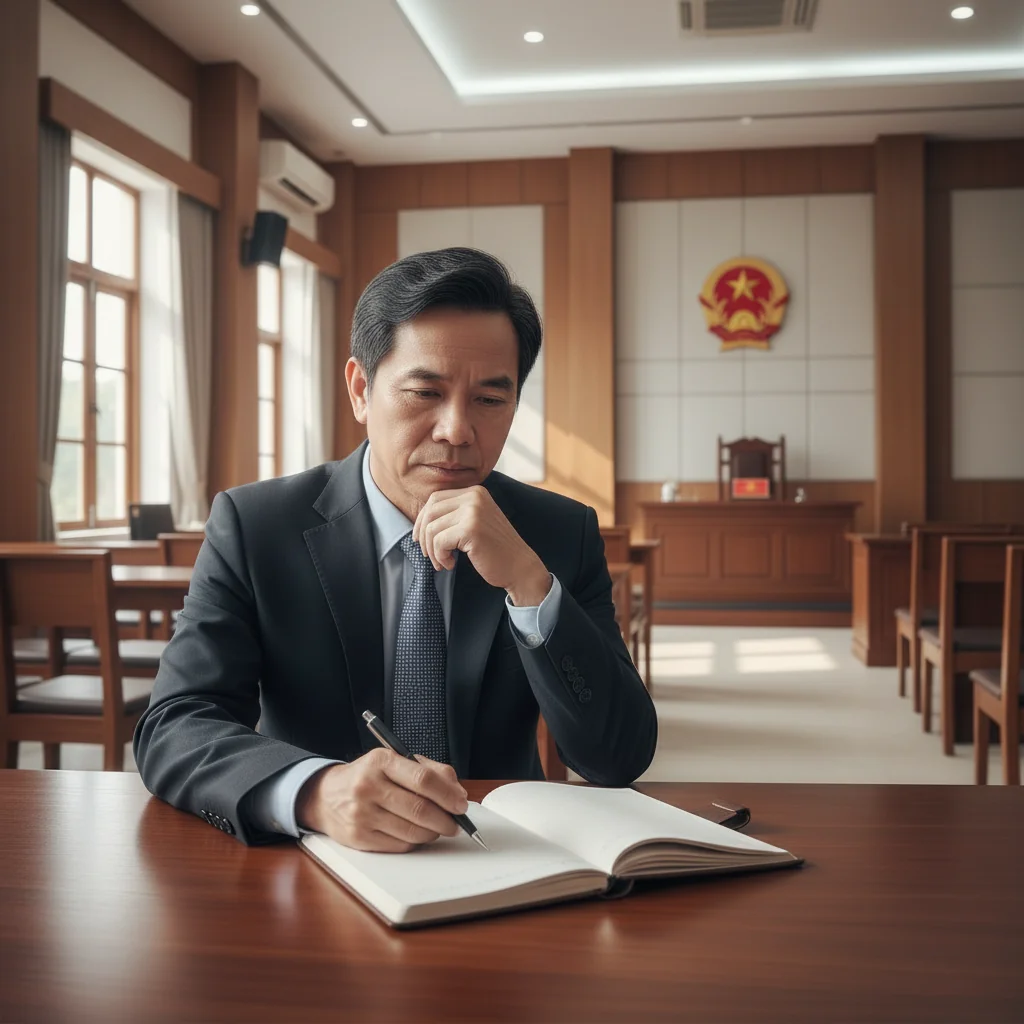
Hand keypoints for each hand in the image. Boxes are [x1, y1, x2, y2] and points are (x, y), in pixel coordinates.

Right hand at [295, 749, 468, 852]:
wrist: (325, 796)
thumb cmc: (369, 777)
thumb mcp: (395, 761)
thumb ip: (429, 770)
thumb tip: (458, 793)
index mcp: (381, 761)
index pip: (423, 779)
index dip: (447, 794)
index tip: (461, 804)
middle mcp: (368, 786)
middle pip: (420, 809)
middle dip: (446, 819)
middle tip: (455, 822)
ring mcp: (362, 814)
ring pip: (412, 831)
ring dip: (433, 833)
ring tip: (437, 827)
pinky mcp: (359, 838)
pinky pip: (400, 845)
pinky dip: (415, 842)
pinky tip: (415, 833)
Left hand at [412, 486, 551, 606]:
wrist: (519, 567)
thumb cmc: (494, 550)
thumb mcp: (475, 523)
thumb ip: (454, 514)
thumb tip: (420, 520)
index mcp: (475, 492)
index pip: (435, 498)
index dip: (423, 519)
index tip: (421, 539)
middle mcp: (474, 496)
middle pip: (430, 510)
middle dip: (423, 535)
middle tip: (428, 555)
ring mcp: (473, 511)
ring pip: (432, 528)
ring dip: (433, 550)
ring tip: (443, 562)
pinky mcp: (470, 529)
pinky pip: (439, 542)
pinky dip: (440, 557)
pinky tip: (451, 564)